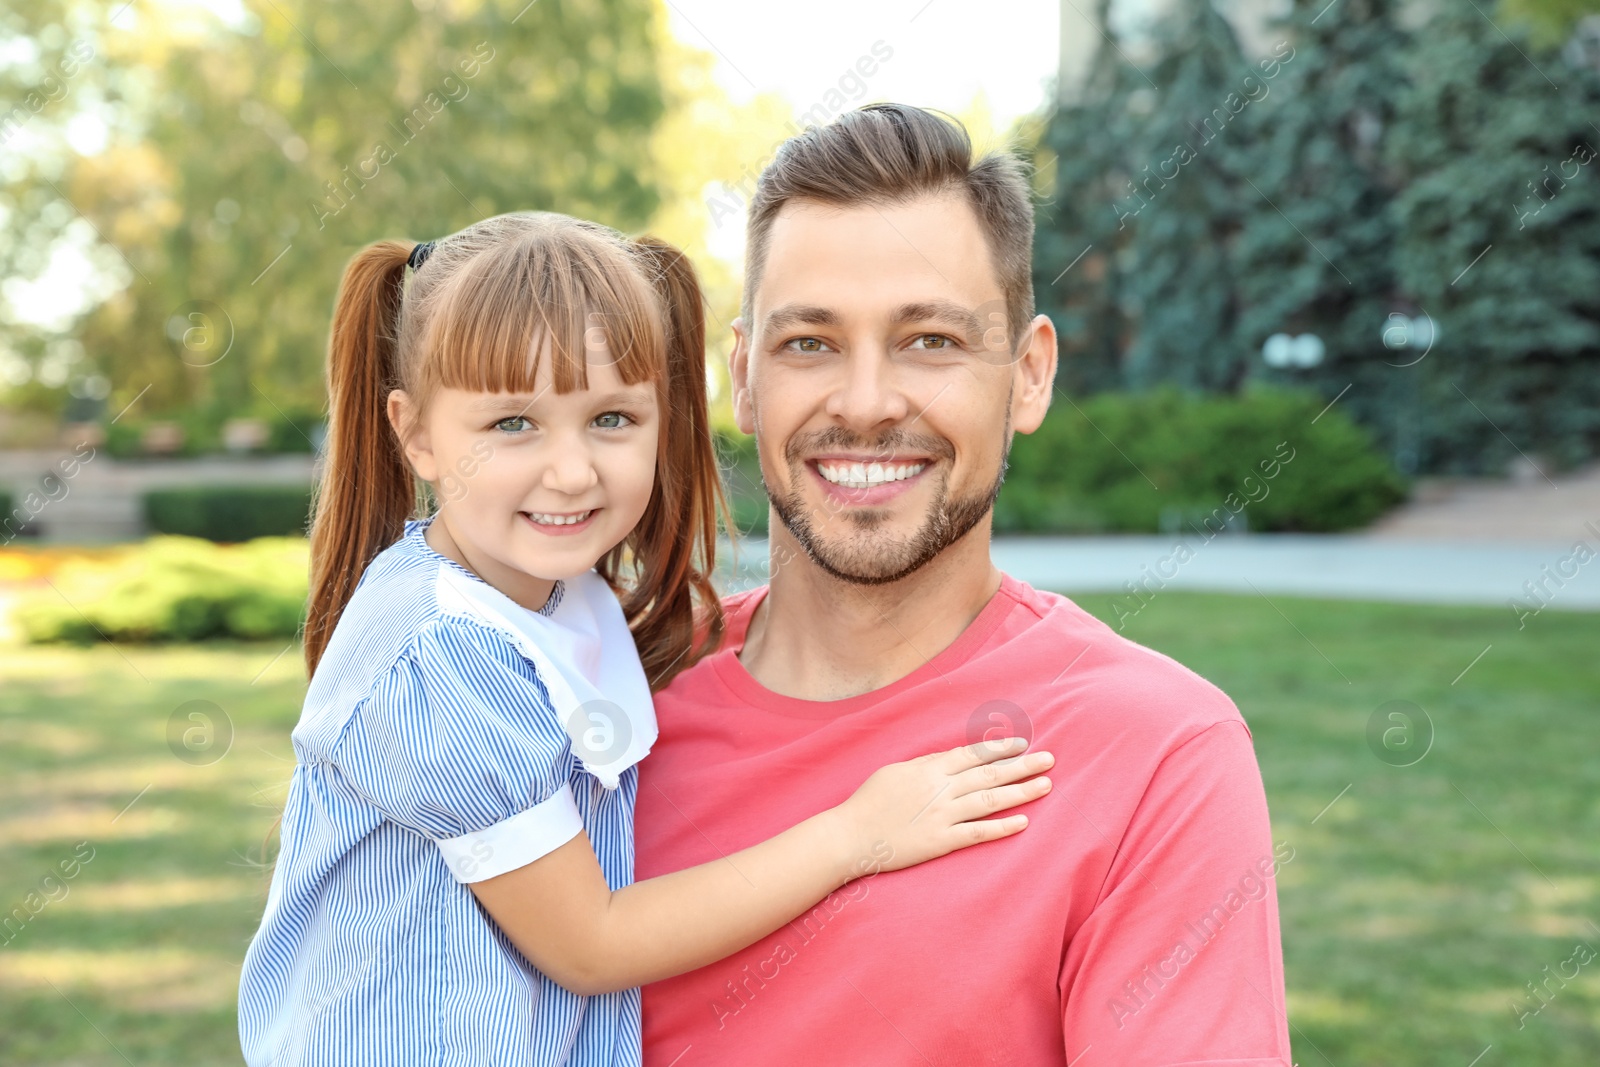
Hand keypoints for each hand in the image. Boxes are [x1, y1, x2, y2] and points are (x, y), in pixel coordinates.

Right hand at [835, 737, 1053, 875]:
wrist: (851, 836)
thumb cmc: (869, 801)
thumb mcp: (896, 771)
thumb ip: (926, 765)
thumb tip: (952, 759)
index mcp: (930, 769)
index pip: (973, 755)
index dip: (999, 749)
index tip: (1022, 745)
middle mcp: (941, 790)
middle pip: (989, 775)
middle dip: (1022, 766)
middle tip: (1049, 760)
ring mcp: (943, 816)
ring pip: (990, 801)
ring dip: (1020, 793)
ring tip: (1045, 785)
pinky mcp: (941, 842)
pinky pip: (978, 833)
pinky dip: (1002, 828)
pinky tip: (1023, 823)